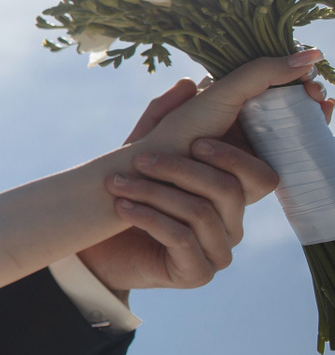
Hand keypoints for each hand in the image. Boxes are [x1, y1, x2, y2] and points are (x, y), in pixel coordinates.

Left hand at [81, 67, 323, 291]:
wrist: (91, 243)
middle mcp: (233, 221)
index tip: (196, 140)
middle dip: (183, 169)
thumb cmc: (125, 193)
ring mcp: (218, 250)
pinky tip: (122, 207)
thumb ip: (165, 117)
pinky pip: (181, 239)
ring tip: (116, 183)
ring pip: (203, 213)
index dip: (241, 155)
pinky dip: (148, 218)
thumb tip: (190, 81)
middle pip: (232, 189)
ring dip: (155, 193)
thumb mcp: (142, 149)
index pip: (262, 173)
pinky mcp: (196, 273)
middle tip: (141, 159)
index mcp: (231, 191)